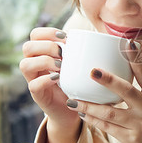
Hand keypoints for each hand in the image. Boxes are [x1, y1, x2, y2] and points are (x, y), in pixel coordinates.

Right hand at [20, 27, 80, 142]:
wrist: (79, 110)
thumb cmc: (83, 82)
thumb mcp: (85, 64)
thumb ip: (90, 50)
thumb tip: (116, 37)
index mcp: (45, 53)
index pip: (35, 34)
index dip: (48, 32)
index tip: (66, 37)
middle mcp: (36, 65)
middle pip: (27, 46)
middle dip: (46, 45)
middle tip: (64, 52)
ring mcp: (34, 80)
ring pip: (25, 64)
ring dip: (45, 61)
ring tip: (62, 65)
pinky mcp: (38, 96)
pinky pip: (34, 84)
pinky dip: (46, 79)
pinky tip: (59, 78)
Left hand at [67, 58, 141, 142]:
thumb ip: (141, 88)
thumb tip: (119, 65)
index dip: (136, 58)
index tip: (127, 43)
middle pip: (127, 91)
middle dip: (108, 80)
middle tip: (92, 71)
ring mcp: (140, 124)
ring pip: (110, 112)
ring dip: (89, 105)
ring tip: (73, 98)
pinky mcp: (131, 139)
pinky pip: (107, 126)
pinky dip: (92, 119)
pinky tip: (81, 113)